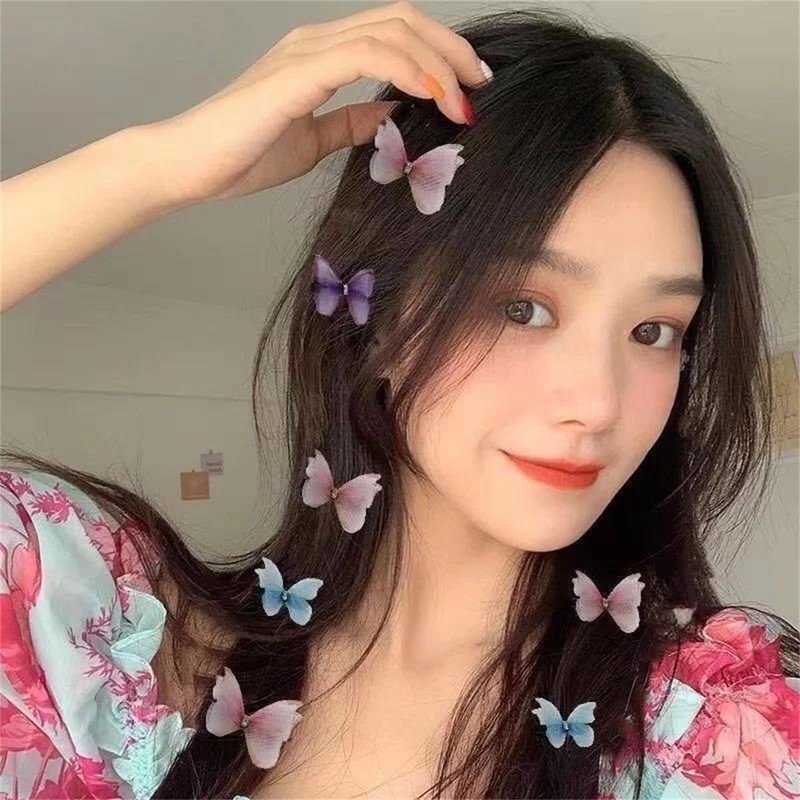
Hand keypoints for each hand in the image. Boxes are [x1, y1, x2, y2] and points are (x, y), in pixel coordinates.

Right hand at [145, 1, 490, 207]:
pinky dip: (408, 71)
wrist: (192, 166)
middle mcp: (317, 41)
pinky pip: (367, 55)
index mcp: (321, 55)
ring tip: (462, 98)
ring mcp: (307, 51)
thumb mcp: (315, 140)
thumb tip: (391, 111)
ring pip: (392, 31)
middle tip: (478, 84)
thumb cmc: (243, 153)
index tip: (465, 87)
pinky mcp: (299, 73)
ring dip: (437, 62)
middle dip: (450, 50)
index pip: (393, 34)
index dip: (437, 53)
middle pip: (402, 21)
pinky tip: (430, 94)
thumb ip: (353, 121)